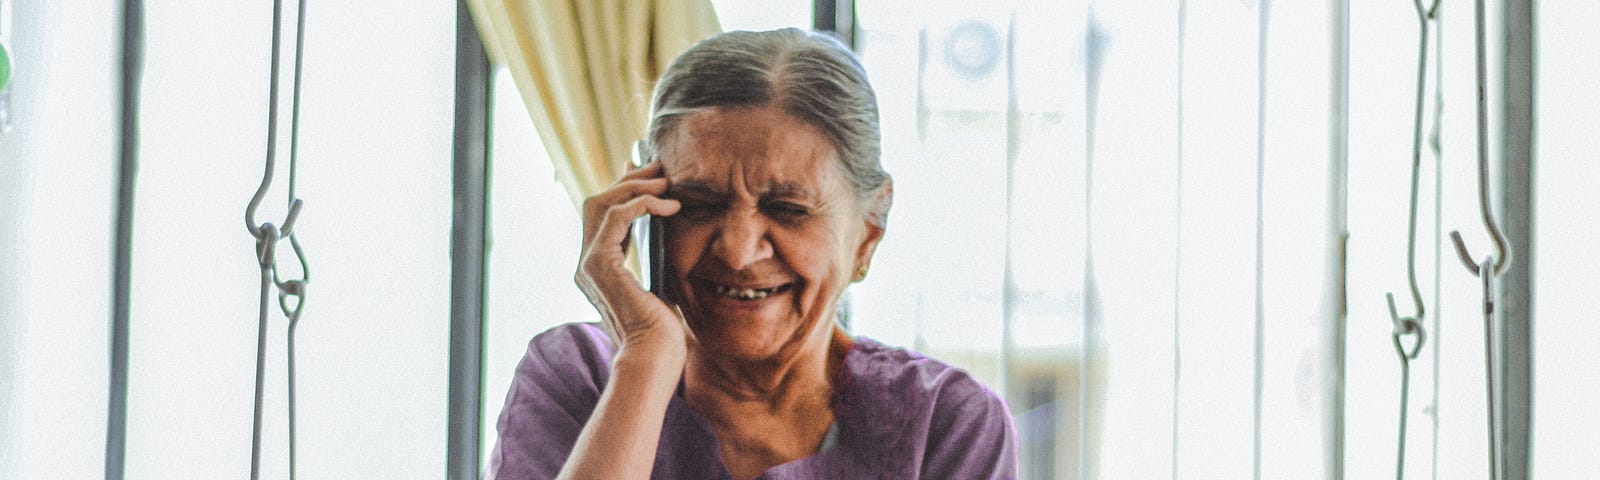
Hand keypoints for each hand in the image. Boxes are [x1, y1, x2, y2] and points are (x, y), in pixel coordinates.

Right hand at [575, 161, 688, 363]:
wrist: (654, 359)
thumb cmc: (663, 331)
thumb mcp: (662, 281)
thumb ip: (658, 254)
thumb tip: (670, 223)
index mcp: (599, 267)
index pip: (603, 214)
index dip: (625, 188)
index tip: (653, 173)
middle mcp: (586, 263)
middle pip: (597, 201)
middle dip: (630, 180)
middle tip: (663, 168)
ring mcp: (588, 263)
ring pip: (601, 203)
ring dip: (636, 186)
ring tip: (668, 182)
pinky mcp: (599, 265)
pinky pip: (616, 217)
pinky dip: (642, 204)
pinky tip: (670, 206)